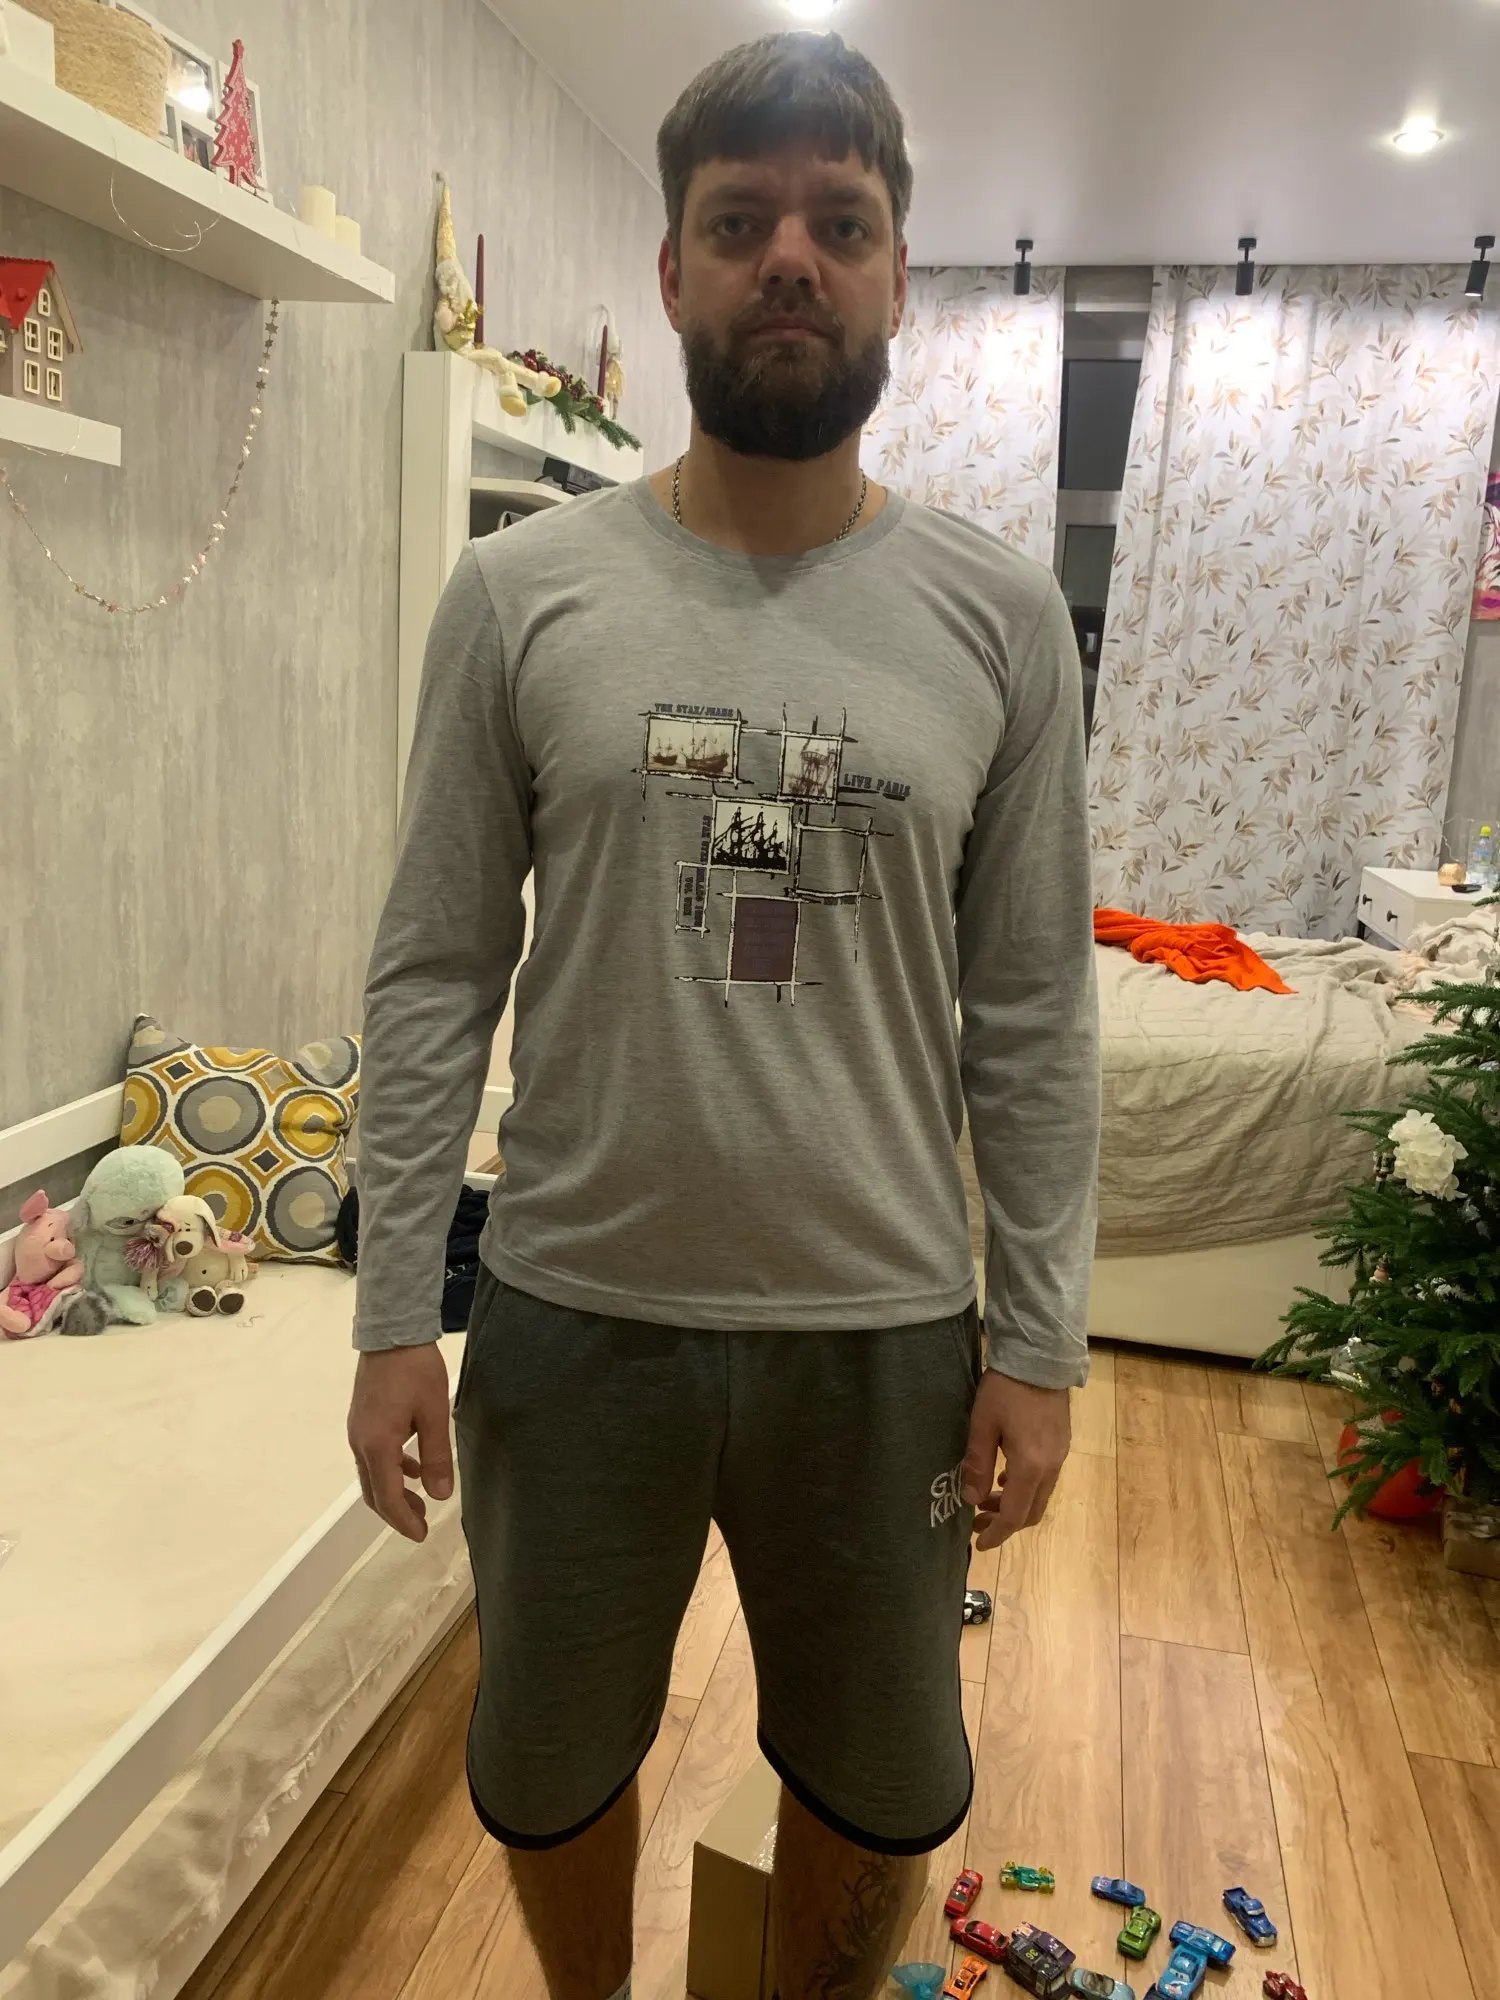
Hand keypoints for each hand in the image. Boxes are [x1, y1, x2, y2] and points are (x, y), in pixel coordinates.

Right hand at [347, 1343, 454, 1542]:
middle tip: (421, 1524)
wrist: (391, 1331)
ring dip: (394, 1491)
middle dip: (397, 1512)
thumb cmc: (415, 1370)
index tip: (422, 1534)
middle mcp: (360, 1442)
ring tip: (421, 1499)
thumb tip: (440, 1495)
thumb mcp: (434, 1413)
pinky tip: (412, 1465)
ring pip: (372, 1474)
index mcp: (377, 1445)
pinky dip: (391, 1468)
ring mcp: (357, 1431)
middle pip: (374, 1491)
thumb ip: (436, 1456)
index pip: (387, 1497)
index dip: (404, 1521)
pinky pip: (373, 1455)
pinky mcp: (362, 1419)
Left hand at [960, 1369, 1070, 1552]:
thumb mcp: (982, 1425)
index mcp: (1031, 1466)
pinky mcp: (1061, 1442)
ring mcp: (1060, 1455)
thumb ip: (977, 1464)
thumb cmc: (1006, 1389)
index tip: (979, 1544)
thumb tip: (970, 1500)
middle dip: (1005, 1522)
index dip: (997, 1534)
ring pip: (1040, 1495)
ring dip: (1015, 1503)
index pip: (1015, 1516)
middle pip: (1032, 1511)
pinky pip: (1045, 1477)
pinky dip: (1025, 1486)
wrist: (1041, 1356)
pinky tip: (1006, 1473)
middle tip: (977, 1521)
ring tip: (986, 1495)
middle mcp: (1051, 1467)